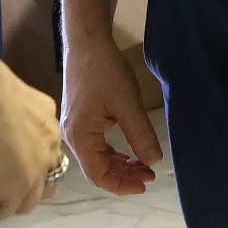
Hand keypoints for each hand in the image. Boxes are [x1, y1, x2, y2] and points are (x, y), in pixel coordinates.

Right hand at [61, 31, 163, 195]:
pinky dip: (114, 153)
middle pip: (97, 169)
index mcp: (80, 136)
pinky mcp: (81, 120)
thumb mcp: (127, 103)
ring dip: (120, 165)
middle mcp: (73, 136)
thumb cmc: (104, 70)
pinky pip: (97, 146)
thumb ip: (141, 135)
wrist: (86, 43)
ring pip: (98, 159)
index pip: (98, 175)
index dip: (122, 185)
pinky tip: (130, 153)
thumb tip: (154, 162)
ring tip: (145, 166)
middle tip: (151, 175)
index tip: (146, 184)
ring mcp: (75, 128)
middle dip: (124, 176)